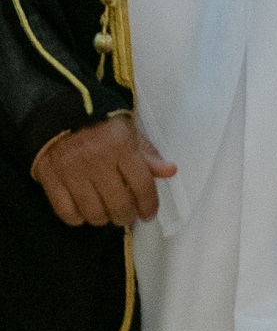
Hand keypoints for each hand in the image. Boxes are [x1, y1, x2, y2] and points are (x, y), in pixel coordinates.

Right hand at [33, 115, 175, 227]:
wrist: (61, 112)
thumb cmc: (101, 122)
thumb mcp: (129, 131)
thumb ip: (148, 154)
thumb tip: (170, 171)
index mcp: (121, 146)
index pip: (142, 185)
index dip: (149, 204)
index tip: (149, 213)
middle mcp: (98, 162)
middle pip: (118, 204)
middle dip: (126, 215)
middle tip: (127, 214)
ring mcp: (72, 172)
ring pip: (93, 213)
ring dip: (104, 218)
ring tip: (107, 213)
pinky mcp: (52, 179)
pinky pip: (67, 213)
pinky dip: (78, 218)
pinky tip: (84, 211)